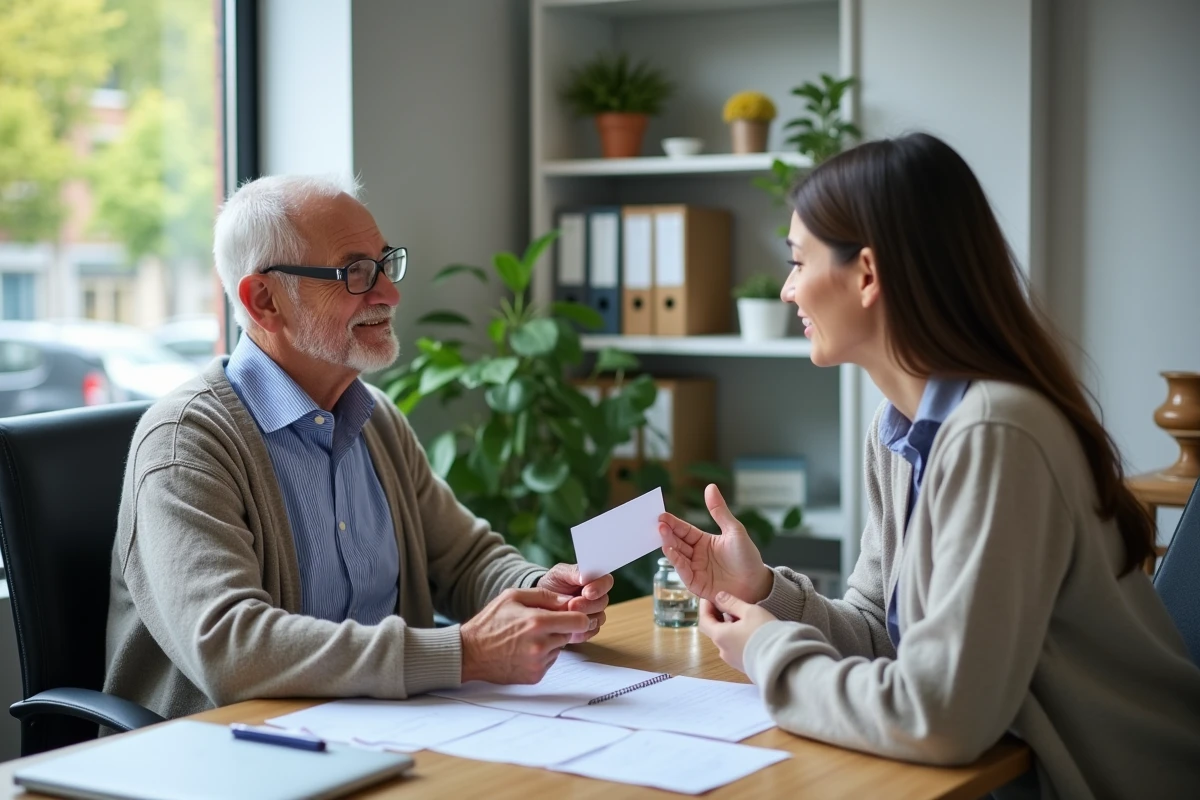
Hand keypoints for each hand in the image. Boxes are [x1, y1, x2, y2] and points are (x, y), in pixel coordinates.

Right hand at [460, 588, 590, 683]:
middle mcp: (540, 645)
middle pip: (570, 634)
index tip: (569, 614)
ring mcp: (538, 663)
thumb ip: (544, 595)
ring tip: (527, 637)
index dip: (577, 615)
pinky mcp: (535, 676)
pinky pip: (549, 662)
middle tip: (540, 624)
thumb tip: (568, 600)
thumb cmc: (489, 623)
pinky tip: (523, 650)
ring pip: (560, 648)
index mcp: (537, 622)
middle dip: (560, 627)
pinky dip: (542, 655)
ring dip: (550, 642)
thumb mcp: (512, 597)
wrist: (469, 653)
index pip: (579, 621)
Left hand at [538, 563, 612, 643]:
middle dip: (587, 605)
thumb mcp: (559, 573)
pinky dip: (580, 631)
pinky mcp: (589, 629)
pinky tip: (568, 629)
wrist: (542, 602)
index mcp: (595, 580)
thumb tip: (584, 577)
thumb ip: (573, 572)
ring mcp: (595, 614)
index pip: (607, 582)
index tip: (587, 592)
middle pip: (602, 602)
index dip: (599, 587)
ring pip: (598, 619)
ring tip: (566, 616)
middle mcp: (598, 598)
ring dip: (583, 619)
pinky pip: (591, 632)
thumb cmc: (554, 584)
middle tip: (572, 605)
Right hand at [658, 484, 773, 603]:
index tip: (662, 515)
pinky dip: (676, 562)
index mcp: (704, 541)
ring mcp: (695, 570)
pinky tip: (671, 552)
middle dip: (667, 533)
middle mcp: (696, 555)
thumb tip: (710, 486)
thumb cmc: (747, 557)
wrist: (757, 583)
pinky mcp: (696, 584)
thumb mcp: (734, 530)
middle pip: (677, 542)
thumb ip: (719, 511)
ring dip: (669, 545)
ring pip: (677, 556)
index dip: (673, 523)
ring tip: (663, 534)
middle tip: (659, 524)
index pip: (684, 530)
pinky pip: (684, 572)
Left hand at [697, 592, 777, 674]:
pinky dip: (737, 638)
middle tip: (726, 604)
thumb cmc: (765, 633)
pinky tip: (750, 631)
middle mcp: (723, 651)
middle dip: (718, 616)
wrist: (783, 661)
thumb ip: (732, 603)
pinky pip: (736, 649)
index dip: (705, 607)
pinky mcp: (744, 666)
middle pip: (715, 630)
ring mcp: (733, 661)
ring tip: (742, 617)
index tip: (709, 597)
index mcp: (720, 636)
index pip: (704, 620)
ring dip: (729, 627)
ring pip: (726, 640)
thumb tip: (718, 597)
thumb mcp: (749, 611)